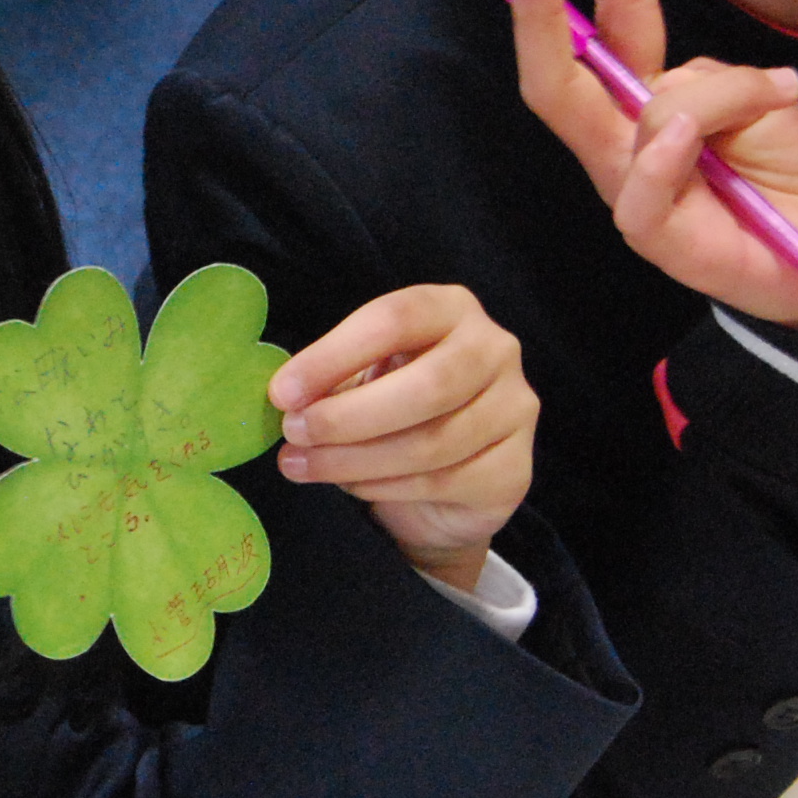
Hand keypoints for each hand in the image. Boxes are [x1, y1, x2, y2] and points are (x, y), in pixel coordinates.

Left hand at [269, 285, 536, 593]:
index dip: (334, 355)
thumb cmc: (396, 410)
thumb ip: (333, 379)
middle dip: (348, 416)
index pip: (396, 318)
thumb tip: (287, 398)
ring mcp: (514, 410)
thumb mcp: (365, 377)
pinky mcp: (514, 469)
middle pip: (426, 385)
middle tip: (294, 433)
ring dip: (355, 460)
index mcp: (451, 309)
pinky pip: (444, 482)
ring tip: (304, 466)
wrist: (449, 482)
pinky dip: (385, 488)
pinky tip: (351, 487)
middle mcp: (495, 350)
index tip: (283, 392)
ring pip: (432, 443)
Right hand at [506, 0, 797, 347]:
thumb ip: (715, 85)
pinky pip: (641, 191)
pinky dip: (666, 156)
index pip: (615, 18)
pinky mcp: (658, 241)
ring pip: (636, 118)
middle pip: (558, 78)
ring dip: (718, 93)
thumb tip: (678, 95)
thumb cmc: (792, 181)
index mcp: (645, 102)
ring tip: (780, 92)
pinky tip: (689, 143)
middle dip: (541, 8)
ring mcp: (633, 192)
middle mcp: (622, 143)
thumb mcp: (768, 105)